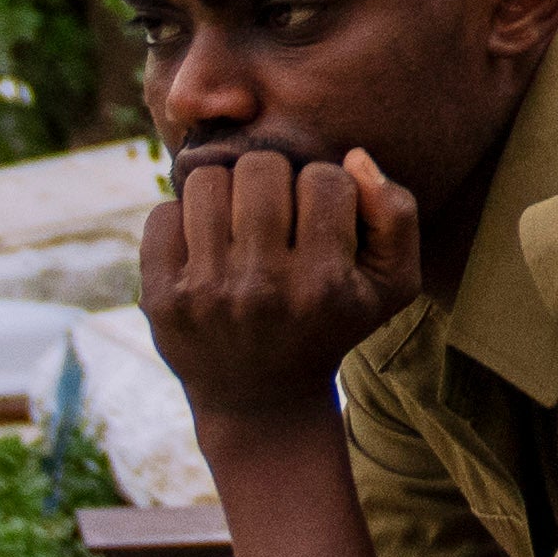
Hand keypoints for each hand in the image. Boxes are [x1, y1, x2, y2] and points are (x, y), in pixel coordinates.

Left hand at [146, 131, 426, 418]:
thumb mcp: (392, 284)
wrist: (261, 399)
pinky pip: (163, 213)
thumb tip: (355, 158)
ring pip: (207, 180)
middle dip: (274, 180)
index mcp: (325, 284)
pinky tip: (205, 248)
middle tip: (276, 214)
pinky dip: (183, 220)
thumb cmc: (332, 323)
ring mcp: (206, 293)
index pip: (325, 179)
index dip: (326, 190)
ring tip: (239, 223)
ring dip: (227, 193)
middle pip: (262, 168)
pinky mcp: (161, 297)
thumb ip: (396, 214)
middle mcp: (264, 288)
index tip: (321, 221)